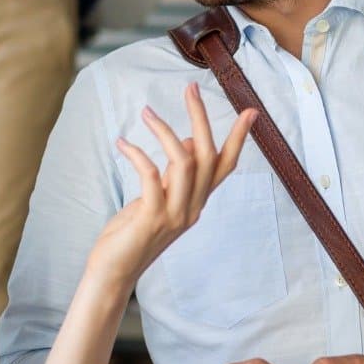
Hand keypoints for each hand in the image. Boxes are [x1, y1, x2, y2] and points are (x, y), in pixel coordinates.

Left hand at [87, 83, 255, 289]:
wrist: (114, 274)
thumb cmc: (132, 236)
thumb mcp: (159, 200)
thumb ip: (177, 177)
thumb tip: (193, 142)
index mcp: (197, 203)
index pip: (225, 166)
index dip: (238, 139)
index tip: (250, 111)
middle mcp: (192, 208)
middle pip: (208, 156)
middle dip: (201, 118)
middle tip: (190, 89)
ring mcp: (175, 215)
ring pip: (184, 162)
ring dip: (165, 131)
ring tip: (146, 113)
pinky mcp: (152, 218)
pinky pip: (151, 176)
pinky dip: (138, 154)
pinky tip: (122, 143)